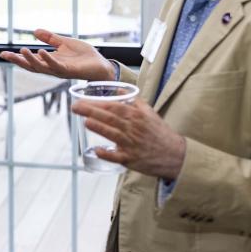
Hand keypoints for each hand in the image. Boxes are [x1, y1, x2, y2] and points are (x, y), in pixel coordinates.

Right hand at [0, 29, 116, 80]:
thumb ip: (51, 39)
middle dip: (18, 61)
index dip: (17, 58)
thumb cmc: (84, 56)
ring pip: (41, 67)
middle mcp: (52, 68)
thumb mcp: (65, 43)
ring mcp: (60, 70)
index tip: (3, 54)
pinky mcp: (69, 70)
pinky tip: (41, 51)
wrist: (101, 65)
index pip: (30, 60)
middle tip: (4, 55)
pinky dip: (47, 59)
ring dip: (30, 60)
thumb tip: (34, 31)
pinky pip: (56, 65)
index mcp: (50, 61)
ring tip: (21, 50)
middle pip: (31, 66)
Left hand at [71, 98, 185, 179]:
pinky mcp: (131, 160)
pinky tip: (97, 150)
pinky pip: (117, 157)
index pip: (115, 107)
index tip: (83, 99)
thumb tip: (118, 91)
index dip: (98, 103)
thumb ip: (133, 101)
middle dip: (92, 111)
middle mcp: (133, 129)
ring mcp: (132, 145)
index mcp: (137, 117)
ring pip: (113, 134)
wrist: (175, 155)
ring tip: (86, 122)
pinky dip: (107, 154)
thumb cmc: (159, 133)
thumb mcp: (150, 113)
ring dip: (99, 128)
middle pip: (110, 118)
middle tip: (75, 107)